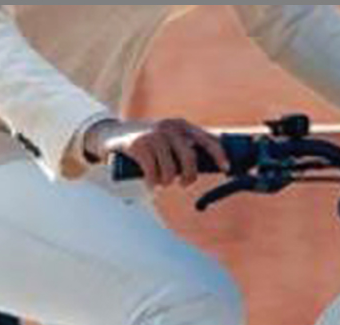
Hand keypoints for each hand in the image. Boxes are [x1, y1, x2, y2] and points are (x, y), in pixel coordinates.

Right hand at [81, 117, 227, 188]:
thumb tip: (212, 166)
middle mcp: (169, 127)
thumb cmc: (148, 143)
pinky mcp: (138, 145)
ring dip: (166, 182)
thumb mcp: (169, 139)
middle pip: (190, 159)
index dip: (219, 154)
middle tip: (184, 183)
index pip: (206, 139)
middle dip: (189, 177)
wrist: (113, 134)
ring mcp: (153, 135)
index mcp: (181, 125)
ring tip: (161, 181)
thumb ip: (186, 148)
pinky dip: (153, 183)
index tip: (226, 168)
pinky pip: (153, 173)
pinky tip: (151, 184)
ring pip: (170, 171)